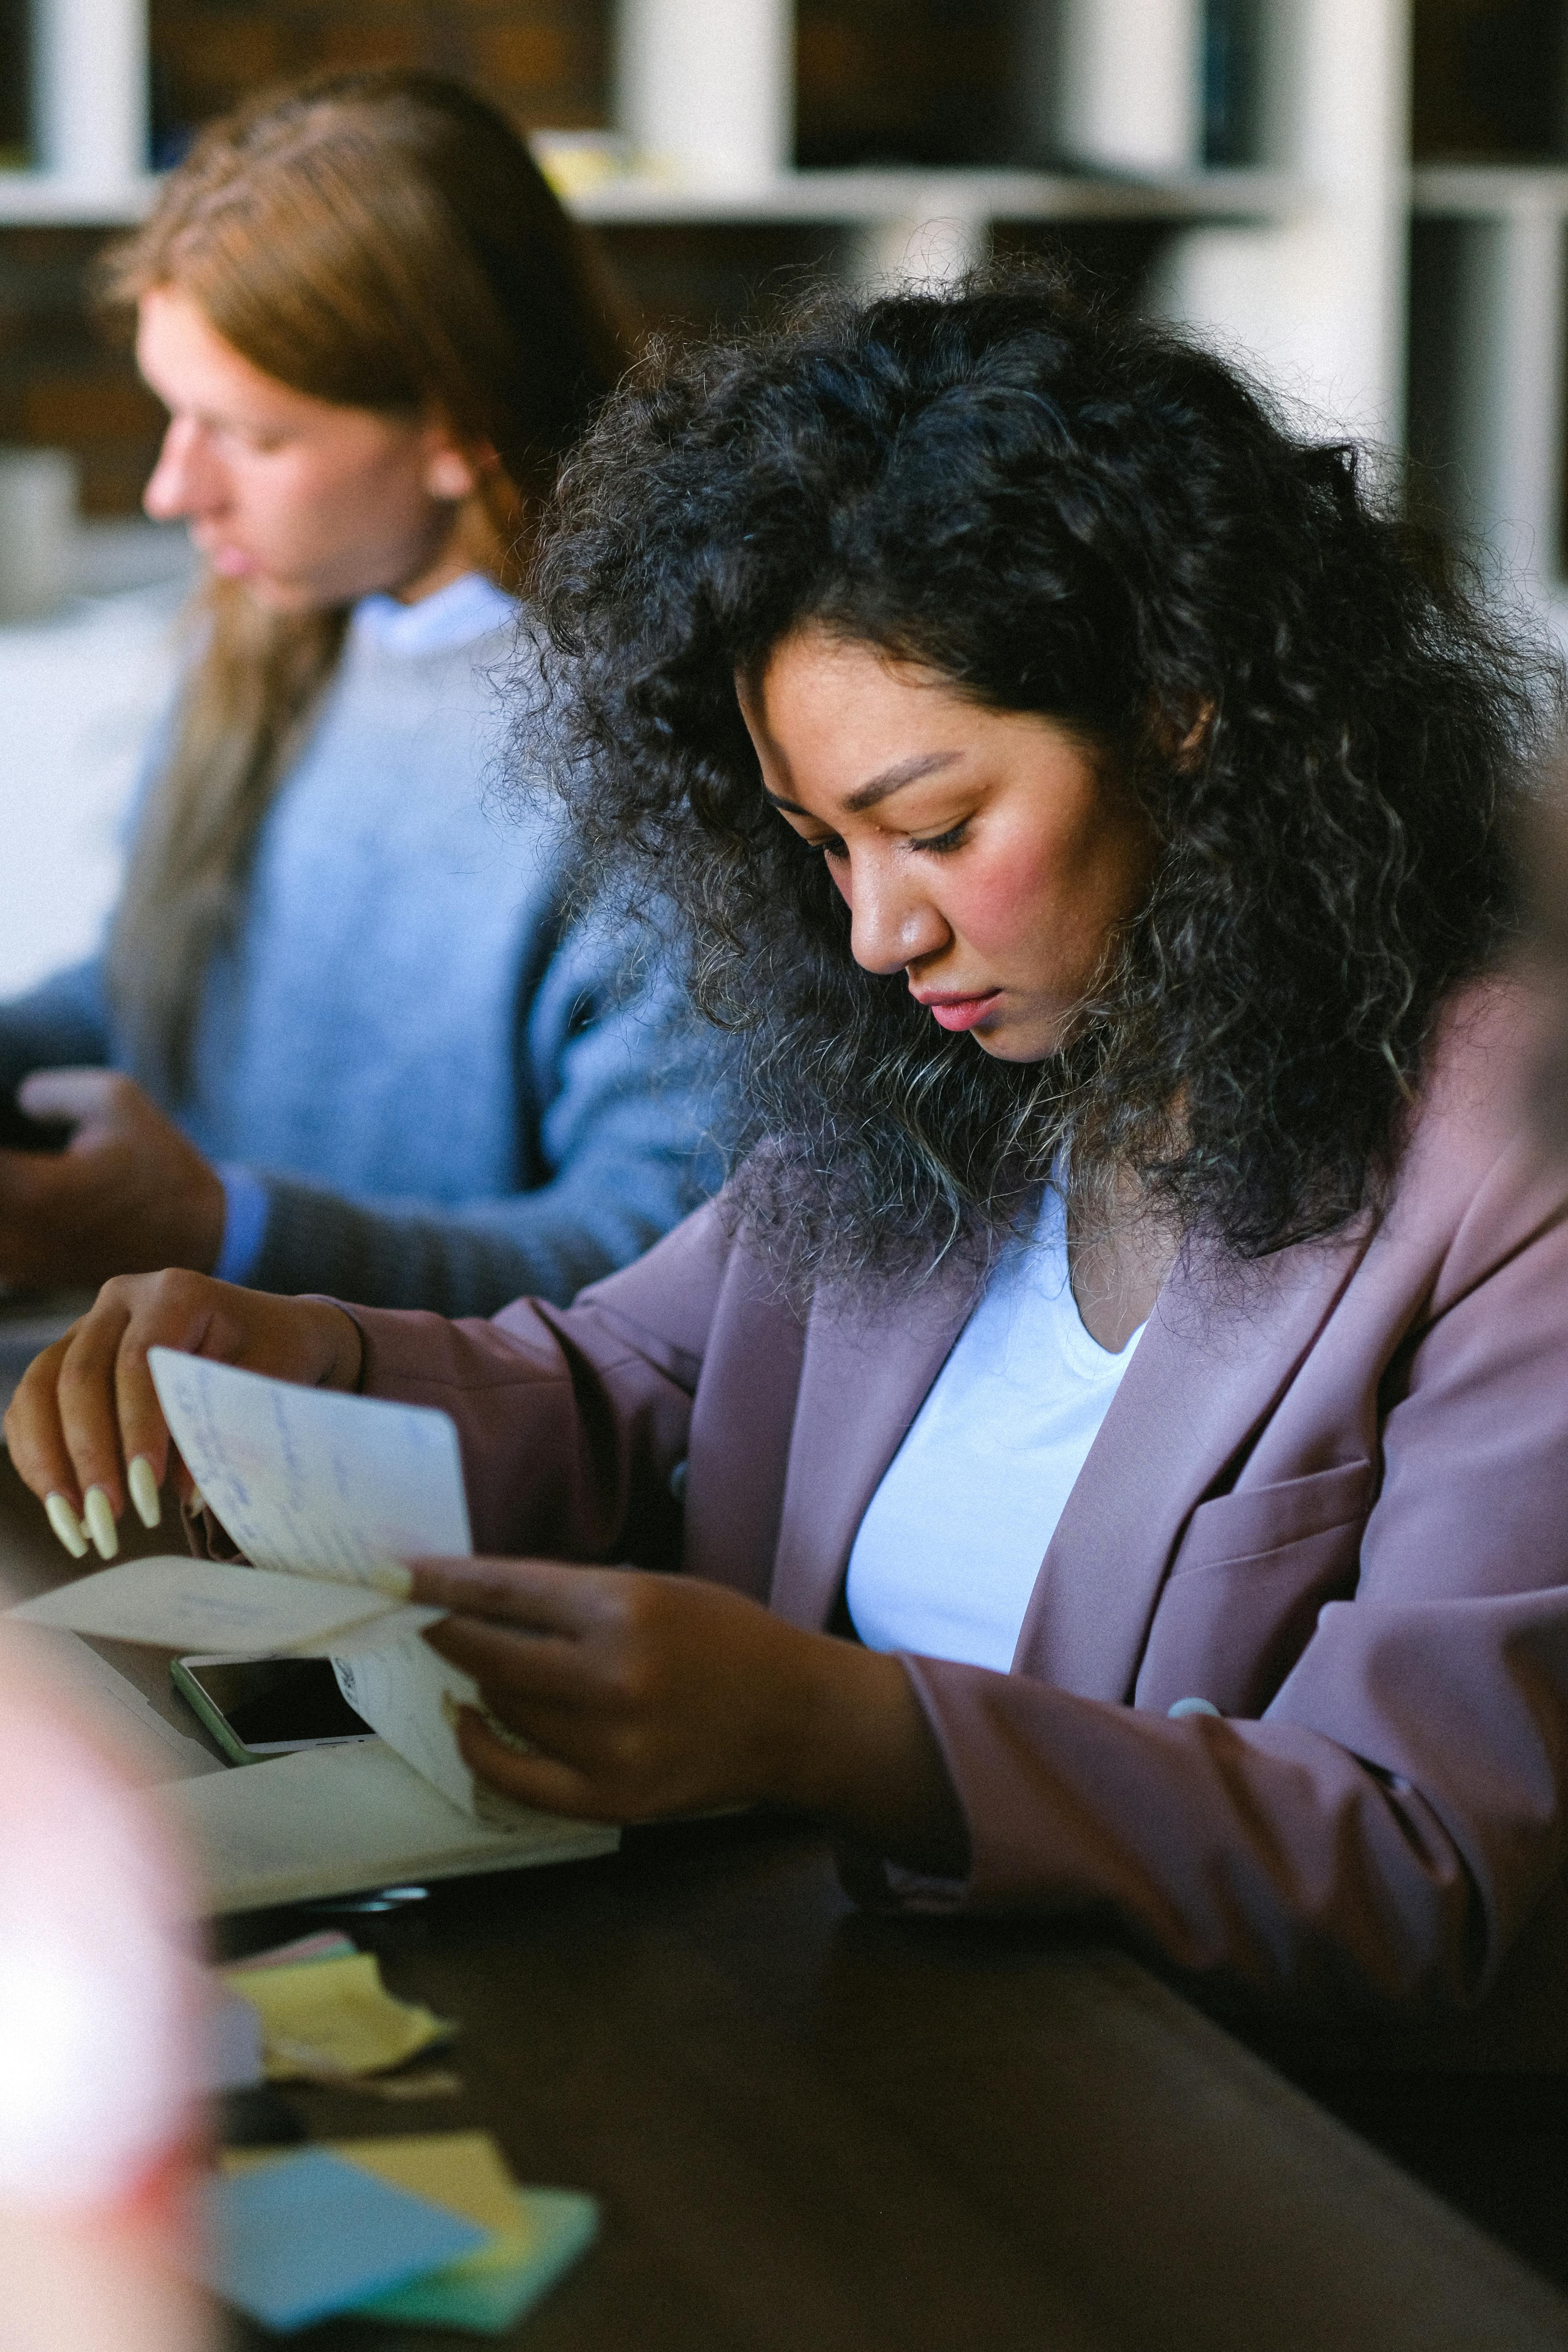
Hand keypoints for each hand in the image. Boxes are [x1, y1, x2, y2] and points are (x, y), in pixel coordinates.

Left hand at [0, 1069, 225, 1289]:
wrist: (200, 1233)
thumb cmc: (161, 1164)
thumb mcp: (118, 1101)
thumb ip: (52, 1092)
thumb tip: (18, 1099)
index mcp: (36, 1191)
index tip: (2, 1136)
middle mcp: (20, 1237)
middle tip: (6, 1151)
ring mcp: (21, 1264)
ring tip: (12, 1174)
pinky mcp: (27, 1275)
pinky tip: (13, 1200)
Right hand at [4, 1271, 362, 1559]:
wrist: (270, 1329)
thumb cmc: (276, 1354)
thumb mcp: (269, 1383)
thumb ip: (229, 1429)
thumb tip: (184, 1495)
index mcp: (175, 1293)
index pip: (138, 1361)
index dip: (136, 1428)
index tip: (146, 1490)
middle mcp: (120, 1300)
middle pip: (79, 1375)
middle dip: (89, 1453)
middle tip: (108, 1517)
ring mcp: (86, 1325)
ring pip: (40, 1388)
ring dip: (49, 1461)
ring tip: (75, 1522)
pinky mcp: (66, 1356)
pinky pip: (30, 1404)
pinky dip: (37, 1455)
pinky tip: (60, 1502)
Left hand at [411, 1555, 967, 1872]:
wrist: (797, 1718)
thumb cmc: (726, 1639)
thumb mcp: (656, 1589)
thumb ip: (573, 1598)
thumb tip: (482, 1599)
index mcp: (624, 1609)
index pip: (503, 1590)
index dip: (441, 1581)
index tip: (396, 1574)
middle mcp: (610, 1678)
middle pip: (488, 1653)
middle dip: (446, 1630)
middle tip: (424, 1618)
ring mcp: (608, 1745)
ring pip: (501, 1709)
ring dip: (478, 1683)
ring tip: (473, 1665)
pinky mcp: (611, 1799)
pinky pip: (514, 1776)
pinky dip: (481, 1747)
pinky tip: (471, 1721)